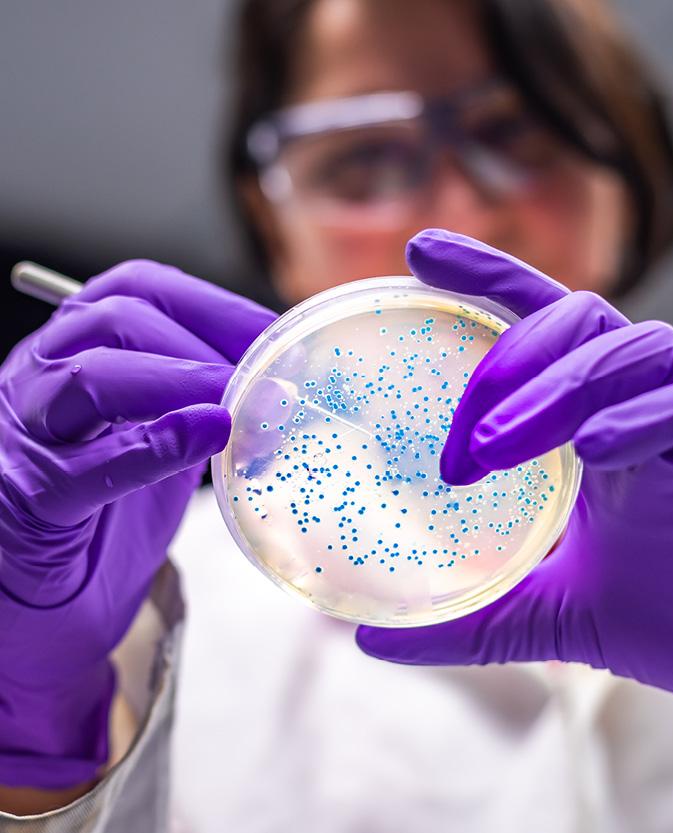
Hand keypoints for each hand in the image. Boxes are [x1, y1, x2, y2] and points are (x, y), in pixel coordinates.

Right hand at [0, 261, 273, 787]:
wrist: (44, 608)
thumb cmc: (104, 518)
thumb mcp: (161, 442)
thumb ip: (202, 406)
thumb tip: (283, 383)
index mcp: (76, 353)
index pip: (138, 290)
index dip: (214, 305)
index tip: (278, 334)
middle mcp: (41, 379)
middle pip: (115, 319)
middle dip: (205, 339)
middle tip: (270, 372)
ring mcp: (26, 437)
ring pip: (89, 376)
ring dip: (181, 378)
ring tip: (240, 399)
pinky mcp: (30, 501)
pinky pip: (86, 466)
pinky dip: (155, 444)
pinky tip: (208, 434)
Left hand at [357, 230, 672, 751]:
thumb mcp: (550, 616)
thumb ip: (470, 620)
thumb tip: (373, 641)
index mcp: (595, 421)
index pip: (537, 322)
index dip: (485, 276)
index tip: (417, 251)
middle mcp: (642, 402)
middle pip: (577, 320)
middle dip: (509, 361)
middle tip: (461, 440)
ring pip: (634, 349)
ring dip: (559, 388)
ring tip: (498, 445)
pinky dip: (646, 417)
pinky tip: (597, 450)